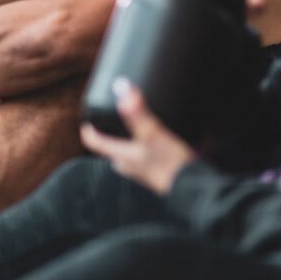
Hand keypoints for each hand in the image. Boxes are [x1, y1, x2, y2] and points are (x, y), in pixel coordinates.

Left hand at [80, 79, 196, 194]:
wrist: (193, 188)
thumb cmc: (171, 164)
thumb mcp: (153, 133)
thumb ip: (137, 113)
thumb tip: (122, 90)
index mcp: (122, 157)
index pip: (95, 143)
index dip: (89, 130)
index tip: (87, 121)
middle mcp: (129, 167)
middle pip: (112, 148)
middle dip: (111, 135)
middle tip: (113, 120)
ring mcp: (142, 173)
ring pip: (129, 154)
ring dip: (130, 142)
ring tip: (136, 128)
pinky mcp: (157, 175)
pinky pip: (145, 159)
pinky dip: (146, 149)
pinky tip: (158, 143)